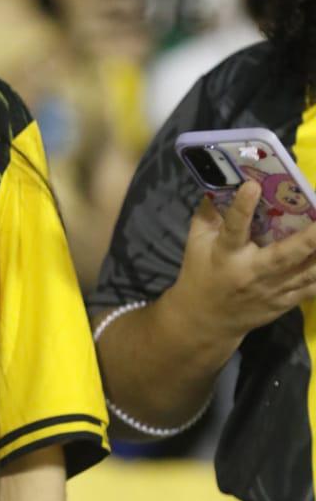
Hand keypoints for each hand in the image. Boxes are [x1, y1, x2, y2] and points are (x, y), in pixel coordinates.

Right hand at [171, 181, 315, 345]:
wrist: (205, 321)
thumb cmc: (201, 273)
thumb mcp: (196, 242)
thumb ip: (210, 212)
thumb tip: (227, 180)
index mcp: (225, 255)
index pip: (234, 229)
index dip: (242, 207)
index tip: (253, 185)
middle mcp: (252, 273)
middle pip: (284, 255)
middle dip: (309, 238)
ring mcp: (272, 290)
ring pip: (307, 273)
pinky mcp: (285, 302)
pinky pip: (312, 288)